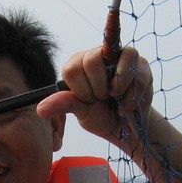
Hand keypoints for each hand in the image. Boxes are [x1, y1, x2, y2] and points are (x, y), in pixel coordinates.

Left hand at [39, 44, 153, 146]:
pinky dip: (131, 95)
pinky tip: (128, 103)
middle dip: (98, 89)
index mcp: (78, 64)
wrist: (128, 128)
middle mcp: (98, 54)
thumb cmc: (102, 117)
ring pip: (117, 60)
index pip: (72, 68)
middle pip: (92, 60)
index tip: (88, 100)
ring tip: (116, 99)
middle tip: (102, 99)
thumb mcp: (81, 113)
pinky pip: (136, 73)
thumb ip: (64, 105)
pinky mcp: (140, 64)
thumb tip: (41, 109)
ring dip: (117, 88)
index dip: (81, 90)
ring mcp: (120, 57)